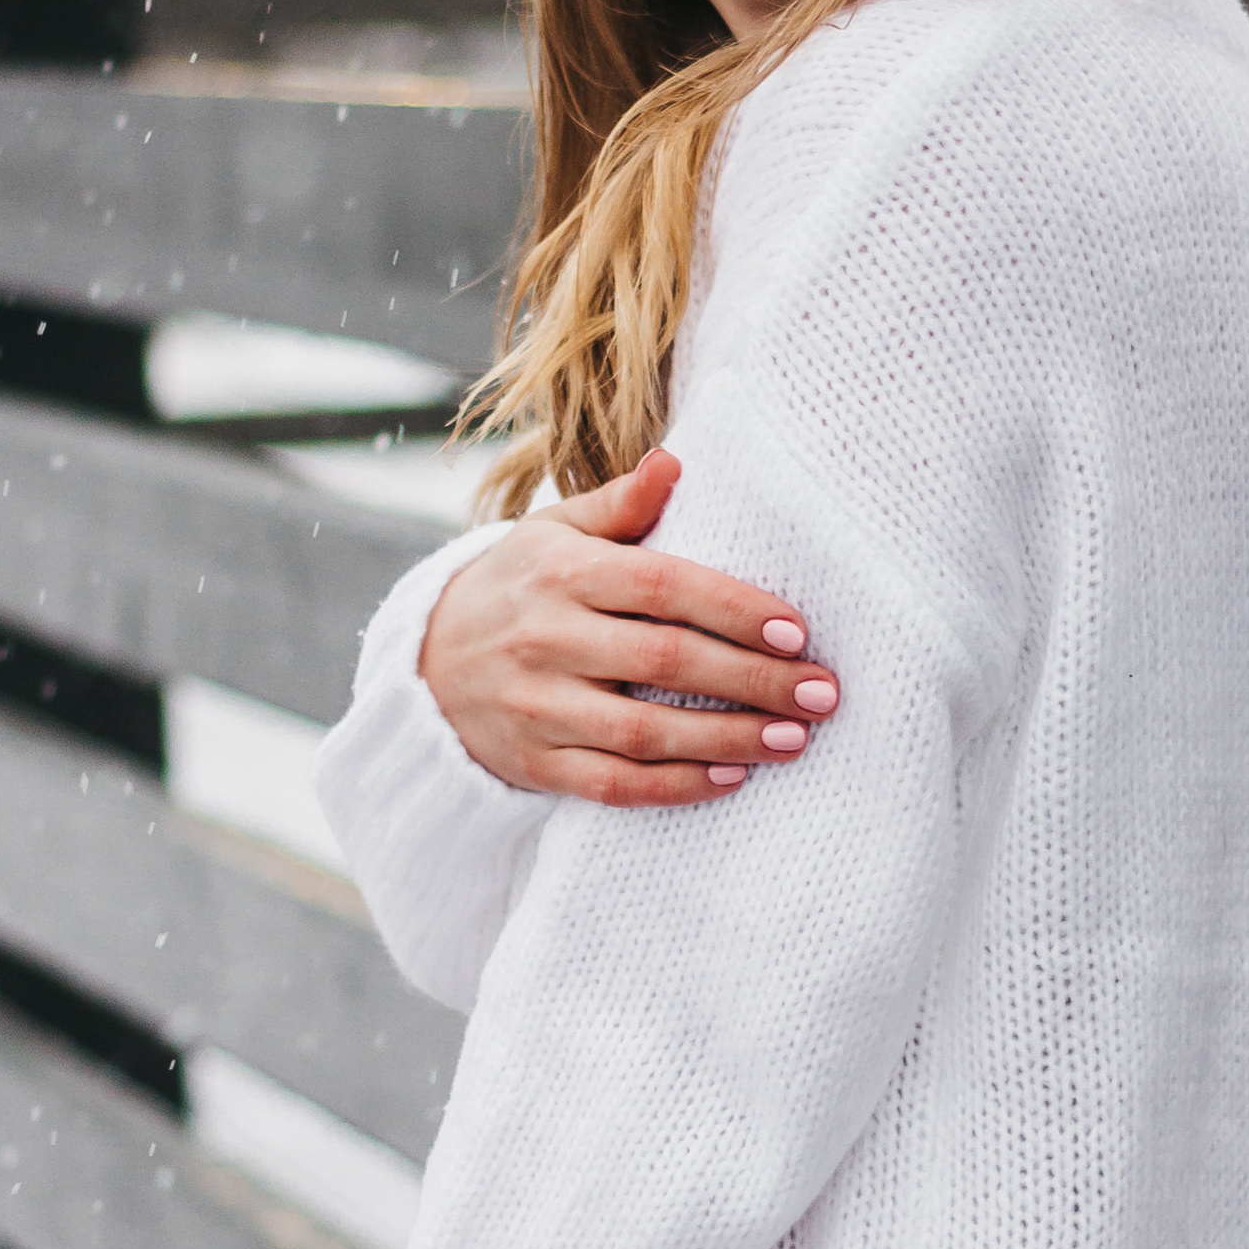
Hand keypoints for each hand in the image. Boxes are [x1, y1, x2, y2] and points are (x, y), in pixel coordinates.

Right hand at [421, 447, 839, 807]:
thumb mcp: (554, 533)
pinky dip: (676, 786)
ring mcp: (538, 706)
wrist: (425, 663)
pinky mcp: (535, 763)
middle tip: (823, 692)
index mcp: (562, 573)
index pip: (663, 588)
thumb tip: (674, 462)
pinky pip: (613, 783)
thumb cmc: (518, 587)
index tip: (798, 630)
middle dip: (755, 679)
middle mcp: (547, 639)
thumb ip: (619, 505)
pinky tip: (732, 777)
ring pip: (644, 732)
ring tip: (795, 739)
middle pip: (667, 662)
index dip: (734, 609)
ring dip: (729, 739)